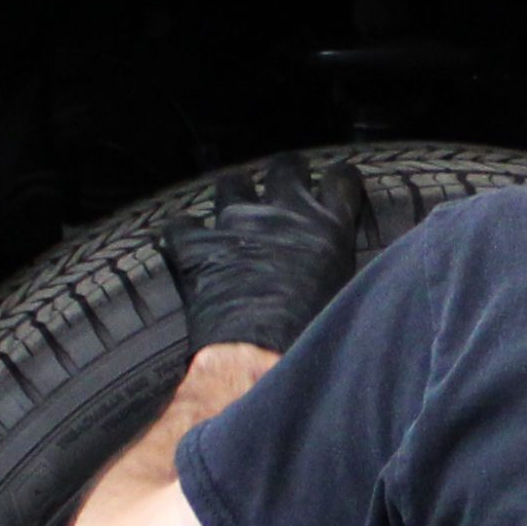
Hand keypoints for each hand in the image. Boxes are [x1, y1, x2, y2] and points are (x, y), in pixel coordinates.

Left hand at [164, 154, 372, 354]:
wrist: (259, 357)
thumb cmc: (308, 340)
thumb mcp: (343, 296)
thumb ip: (337, 266)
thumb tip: (337, 267)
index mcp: (327, 228)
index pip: (340, 180)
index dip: (336, 180)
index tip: (333, 185)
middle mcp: (283, 214)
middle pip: (286, 167)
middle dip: (285, 173)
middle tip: (283, 187)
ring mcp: (236, 223)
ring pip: (232, 183)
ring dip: (234, 194)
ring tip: (234, 210)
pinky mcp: (198, 245)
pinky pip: (183, 223)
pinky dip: (185, 232)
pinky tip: (189, 243)